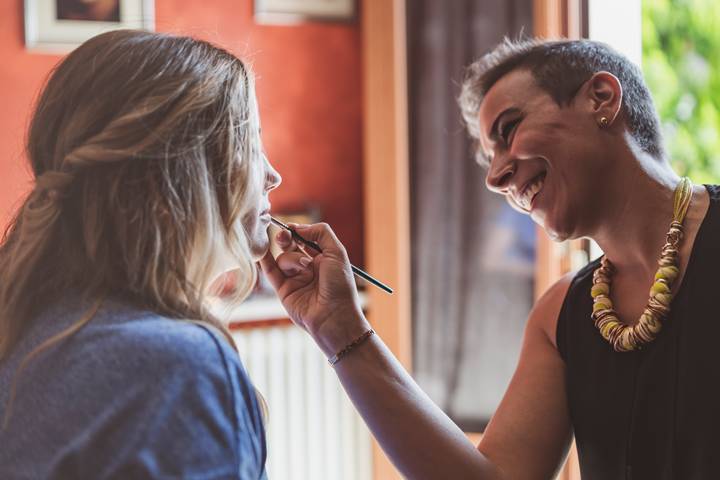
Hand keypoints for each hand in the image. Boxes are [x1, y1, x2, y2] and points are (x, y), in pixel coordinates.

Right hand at [259, 223, 369, 356]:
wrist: (334, 316)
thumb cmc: (340, 286)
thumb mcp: (337, 253)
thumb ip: (321, 233)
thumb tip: (297, 227)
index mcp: (323, 258)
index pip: (305, 239)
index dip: (298, 231)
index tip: (292, 227)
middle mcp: (308, 268)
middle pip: (290, 246)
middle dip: (286, 238)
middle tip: (284, 235)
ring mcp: (295, 279)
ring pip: (283, 258)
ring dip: (292, 258)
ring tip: (305, 268)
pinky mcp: (283, 290)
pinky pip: (271, 272)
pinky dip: (264, 260)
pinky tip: (261, 251)